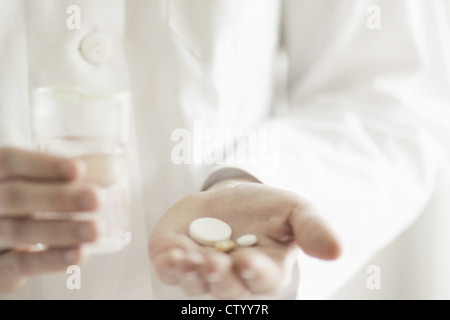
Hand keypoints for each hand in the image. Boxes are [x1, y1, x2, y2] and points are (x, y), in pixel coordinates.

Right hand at [0, 147, 101, 293]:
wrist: (0, 245)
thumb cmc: (26, 202)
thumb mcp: (40, 181)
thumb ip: (76, 169)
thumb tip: (123, 157)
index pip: (10, 162)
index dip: (43, 165)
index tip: (78, 169)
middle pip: (16, 197)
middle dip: (60, 197)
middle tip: (97, 199)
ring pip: (20, 231)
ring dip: (62, 231)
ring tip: (96, 230)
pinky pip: (19, 264)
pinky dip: (50, 260)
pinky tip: (79, 255)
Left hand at [148, 178, 340, 298]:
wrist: (230, 198)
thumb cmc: (266, 208)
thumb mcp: (294, 210)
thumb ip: (313, 229)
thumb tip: (337, 251)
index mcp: (266, 271)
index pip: (262, 281)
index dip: (254, 273)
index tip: (247, 260)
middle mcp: (233, 278)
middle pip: (227, 289)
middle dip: (220, 277)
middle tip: (215, 261)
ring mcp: (202, 272)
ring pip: (196, 285)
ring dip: (192, 274)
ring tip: (188, 257)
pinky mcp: (177, 260)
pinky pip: (170, 271)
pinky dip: (170, 265)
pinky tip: (171, 254)